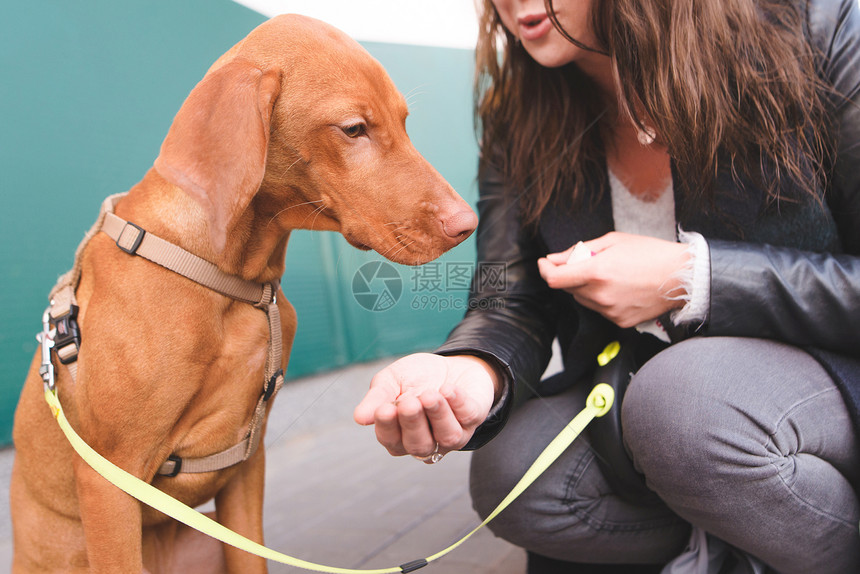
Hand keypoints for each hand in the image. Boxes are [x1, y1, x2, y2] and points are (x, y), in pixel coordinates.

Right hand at [353, 353, 497, 459]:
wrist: (449, 363)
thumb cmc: (415, 378)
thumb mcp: (391, 381)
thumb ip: (377, 397)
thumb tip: (360, 418)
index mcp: (400, 435)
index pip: (391, 440)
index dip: (387, 427)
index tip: (384, 409)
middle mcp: (427, 441)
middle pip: (418, 445)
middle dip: (413, 424)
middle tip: (409, 402)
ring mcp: (452, 434)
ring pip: (446, 436)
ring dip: (438, 415)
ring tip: (430, 394)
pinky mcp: (474, 419)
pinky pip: (468, 417)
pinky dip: (458, 403)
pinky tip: (448, 388)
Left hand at [537, 232, 689, 327]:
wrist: (682, 277)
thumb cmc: (651, 253)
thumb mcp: (613, 241)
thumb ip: (579, 250)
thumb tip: (555, 258)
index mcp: (596, 272)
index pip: (554, 279)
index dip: (545, 270)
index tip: (546, 263)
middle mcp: (600, 295)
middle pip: (567, 289)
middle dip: (569, 275)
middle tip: (587, 262)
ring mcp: (610, 311)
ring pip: (583, 300)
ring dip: (586, 287)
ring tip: (610, 274)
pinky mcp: (620, 322)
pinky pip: (600, 310)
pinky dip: (602, 299)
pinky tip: (620, 288)